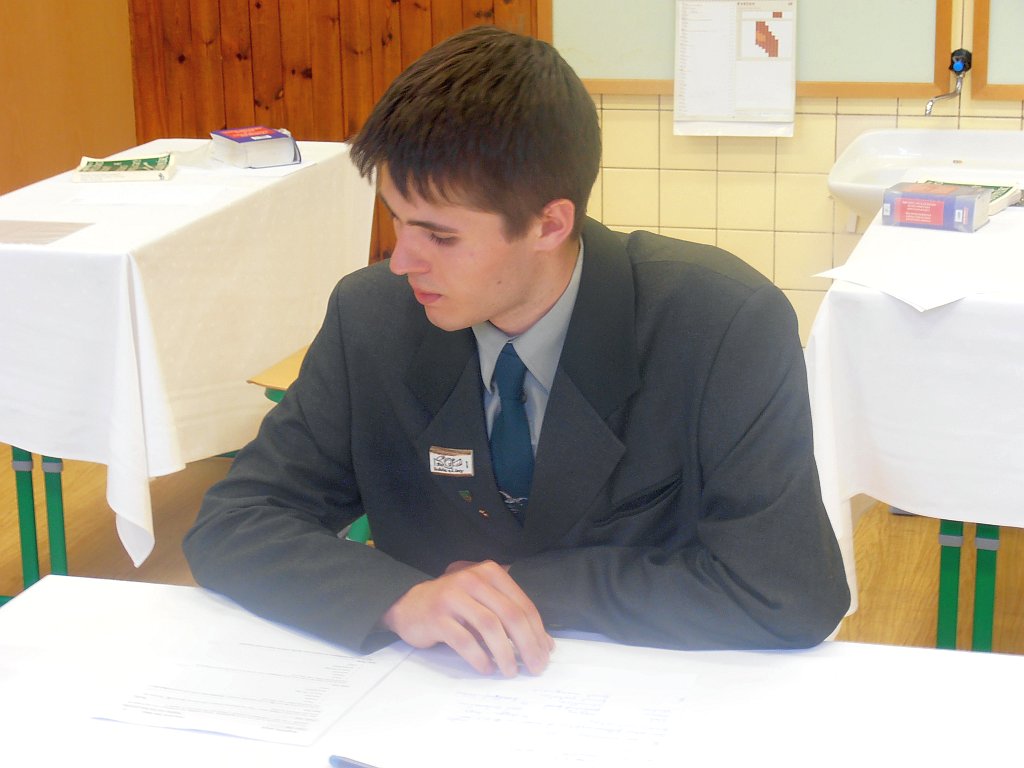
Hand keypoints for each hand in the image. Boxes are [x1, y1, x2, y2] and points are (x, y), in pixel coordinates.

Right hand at [380, 560, 553, 676]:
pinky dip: (479, 658)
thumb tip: (545, 645)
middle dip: (527, 645)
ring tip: (510, 671)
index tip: (545, 655)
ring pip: (489, 627)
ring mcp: (453, 596)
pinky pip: (464, 640)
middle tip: (535, 668)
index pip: (523, 605)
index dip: (538, 632)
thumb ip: (512, 617)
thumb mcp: (485, 603)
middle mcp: (473, 579)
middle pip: (510, 615)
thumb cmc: (455, 606)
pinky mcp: (437, 616)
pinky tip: (486, 668)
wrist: (411, 606)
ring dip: (505, 653)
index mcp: (491, 573)